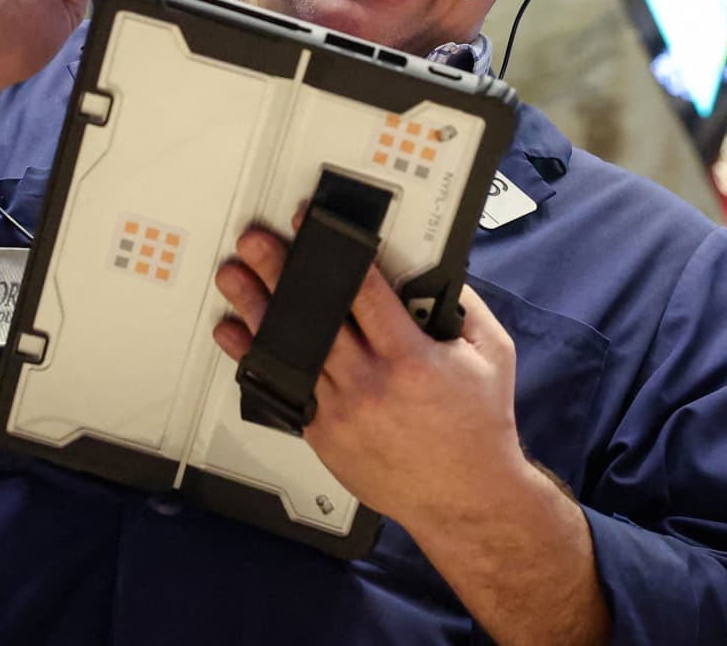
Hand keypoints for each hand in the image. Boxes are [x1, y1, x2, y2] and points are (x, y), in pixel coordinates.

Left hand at [212, 227, 530, 533]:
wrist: (465, 500)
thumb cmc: (478, 430)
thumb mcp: (491, 356)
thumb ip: (464, 308)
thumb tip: (434, 272)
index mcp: (413, 358)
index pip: (364, 291)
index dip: (334, 253)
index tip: (311, 226)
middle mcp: (372, 383)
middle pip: (315, 316)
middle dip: (281, 273)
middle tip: (256, 243)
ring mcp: (343, 411)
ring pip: (291, 350)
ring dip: (258, 310)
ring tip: (234, 279)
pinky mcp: (325, 435)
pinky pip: (284, 390)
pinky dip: (256, 361)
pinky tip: (236, 336)